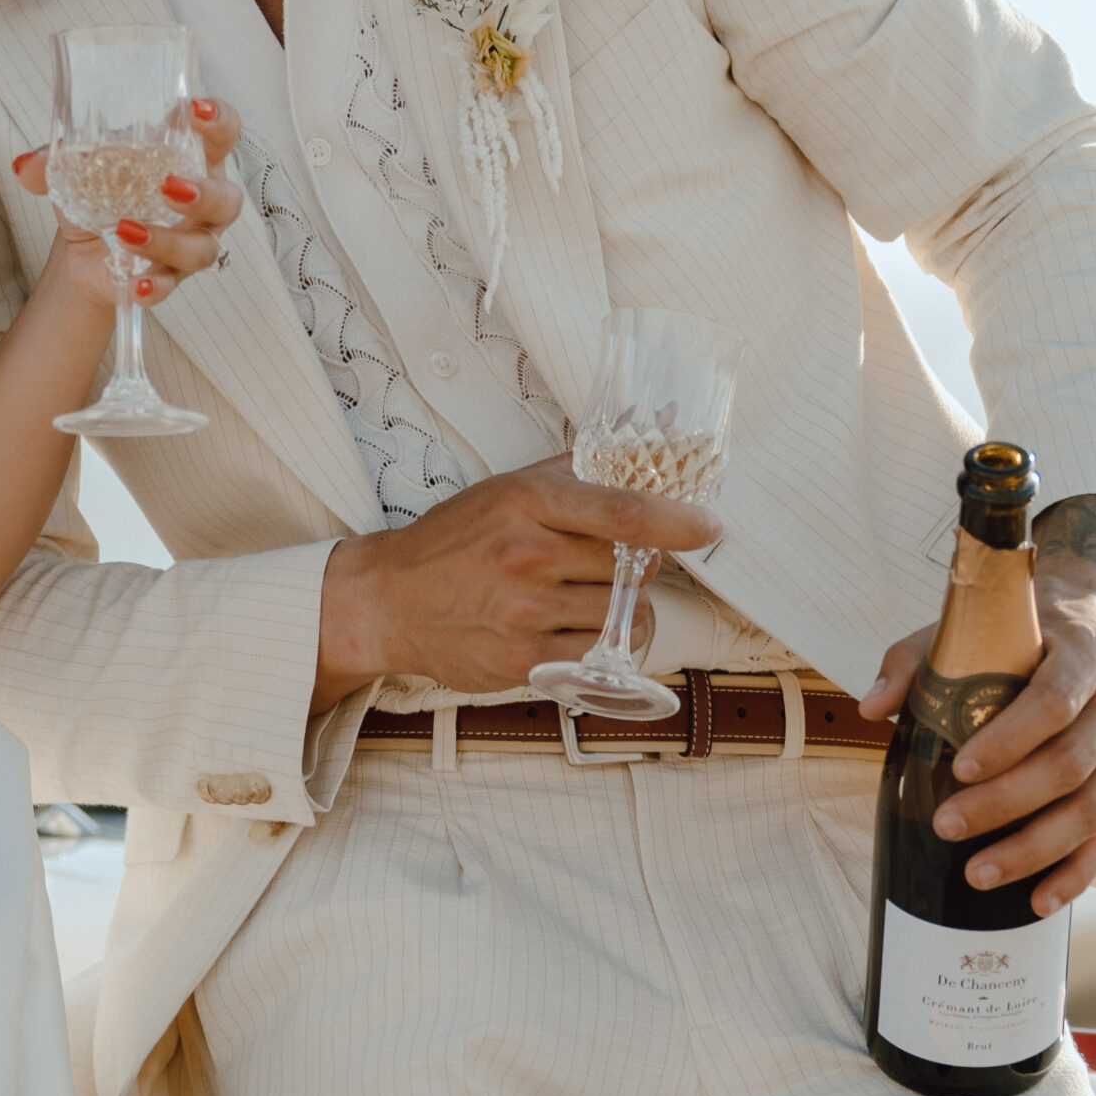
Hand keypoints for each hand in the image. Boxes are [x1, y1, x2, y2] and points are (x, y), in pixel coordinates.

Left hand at [11, 99, 244, 310]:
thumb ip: (56, 159)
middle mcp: (202, 202)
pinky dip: (155, 287)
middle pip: (227, 199)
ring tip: (125, 231)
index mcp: (190, 159)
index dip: (219, 121)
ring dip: (167, 241)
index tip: (195, 110)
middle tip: (170, 186)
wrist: (84, 248)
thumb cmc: (101, 191)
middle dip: (204, 193)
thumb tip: (24, 164)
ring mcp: (189, 243)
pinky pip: (172, 286)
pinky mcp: (168, 277)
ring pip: (201, 248)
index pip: (222, 134)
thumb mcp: (79, 167)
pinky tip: (136, 285)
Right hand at [313, 456, 720, 711]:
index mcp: (526, 502)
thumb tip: (649, 436)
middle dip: (638, 566)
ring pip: (623, 616)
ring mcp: (524, 613)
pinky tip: (571, 627)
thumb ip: (576, 467)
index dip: (678, 522)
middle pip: (633, 567)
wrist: (388, 601)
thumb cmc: (453, 541)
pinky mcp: (522, 660)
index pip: (624, 512)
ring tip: (589, 598)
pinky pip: (596, 655)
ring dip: (623, 609)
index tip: (708, 527)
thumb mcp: (507, 488)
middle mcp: (527, 557)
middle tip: (613, 564)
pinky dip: (598, 644)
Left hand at [857, 494, 1095, 916]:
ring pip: (1091, 811)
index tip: (959, 768)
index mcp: (1087, 654)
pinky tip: (1037, 899)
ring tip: (977, 873)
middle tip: (947, 826)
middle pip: (1069, 766)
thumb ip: (915, 659)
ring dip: (1034, 849)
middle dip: (1006, 804)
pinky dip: (1075, 873)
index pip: (1054, 703)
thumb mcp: (971, 623)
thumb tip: (873, 707)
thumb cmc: (1022, 625)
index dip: (1009, 740)